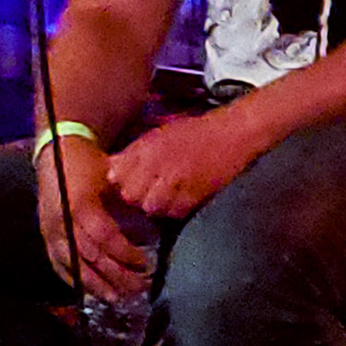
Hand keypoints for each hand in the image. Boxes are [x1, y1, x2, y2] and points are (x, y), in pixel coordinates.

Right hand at [34, 137, 150, 300]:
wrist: (57, 152)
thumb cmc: (92, 164)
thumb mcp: (113, 176)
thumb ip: (128, 204)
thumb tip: (148, 233)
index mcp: (80, 202)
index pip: (103, 236)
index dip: (124, 253)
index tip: (144, 264)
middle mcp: (62, 220)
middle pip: (89, 256)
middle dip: (115, 276)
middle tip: (138, 288)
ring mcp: (50, 230)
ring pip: (73, 265)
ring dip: (96, 285)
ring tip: (117, 298)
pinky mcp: (45, 236)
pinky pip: (57, 264)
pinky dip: (74, 281)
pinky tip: (90, 293)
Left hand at [108, 108, 265, 217]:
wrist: (233, 133)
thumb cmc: (197, 132)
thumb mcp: (159, 134)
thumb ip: (134, 153)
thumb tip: (111, 170)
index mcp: (147, 147)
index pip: (117, 176)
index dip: (121, 182)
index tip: (128, 183)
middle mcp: (158, 163)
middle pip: (132, 195)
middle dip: (137, 197)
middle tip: (150, 191)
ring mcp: (177, 180)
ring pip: (151, 207)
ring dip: (156, 205)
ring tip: (167, 196)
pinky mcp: (195, 193)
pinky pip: (175, 212)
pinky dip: (176, 210)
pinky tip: (183, 198)